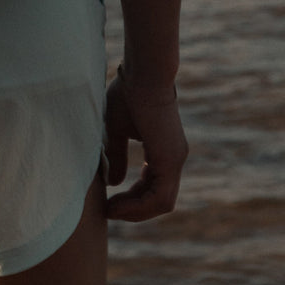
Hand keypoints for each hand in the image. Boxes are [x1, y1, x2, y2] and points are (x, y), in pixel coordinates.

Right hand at [103, 67, 187, 220]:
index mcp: (164, 150)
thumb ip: (117, 155)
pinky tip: (118, 203)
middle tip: (109, 211)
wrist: (143, 72)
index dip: (133, 199)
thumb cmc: (128, 92)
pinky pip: (160, 196)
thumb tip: (114, 182)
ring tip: (111, 210)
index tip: (111, 202)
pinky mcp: (170, 158)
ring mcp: (175, 158)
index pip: (153, 187)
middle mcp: (175, 158)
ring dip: (136, 211)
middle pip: (159, 200)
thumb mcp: (117, 129)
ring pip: (162, 202)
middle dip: (134, 209)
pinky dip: (140, 205)